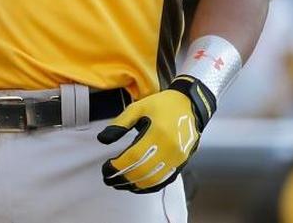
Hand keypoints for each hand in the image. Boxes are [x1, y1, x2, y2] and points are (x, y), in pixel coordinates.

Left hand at [96, 76, 215, 192]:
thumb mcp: (137, 108)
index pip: (134, 156)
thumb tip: (102, 139)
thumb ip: (119, 124)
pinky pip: (165, 180)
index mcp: (157, 133)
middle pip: (143, 171)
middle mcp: (169, 149)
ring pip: (154, 179)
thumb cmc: (161, 106)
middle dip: (123, 178)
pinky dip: (150, 186)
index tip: (106, 168)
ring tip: (119, 184)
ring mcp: (177, 158)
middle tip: (108, 179)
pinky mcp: (182, 163)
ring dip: (134, 185)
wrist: (189, 106)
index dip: (118, 166)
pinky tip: (137, 186)